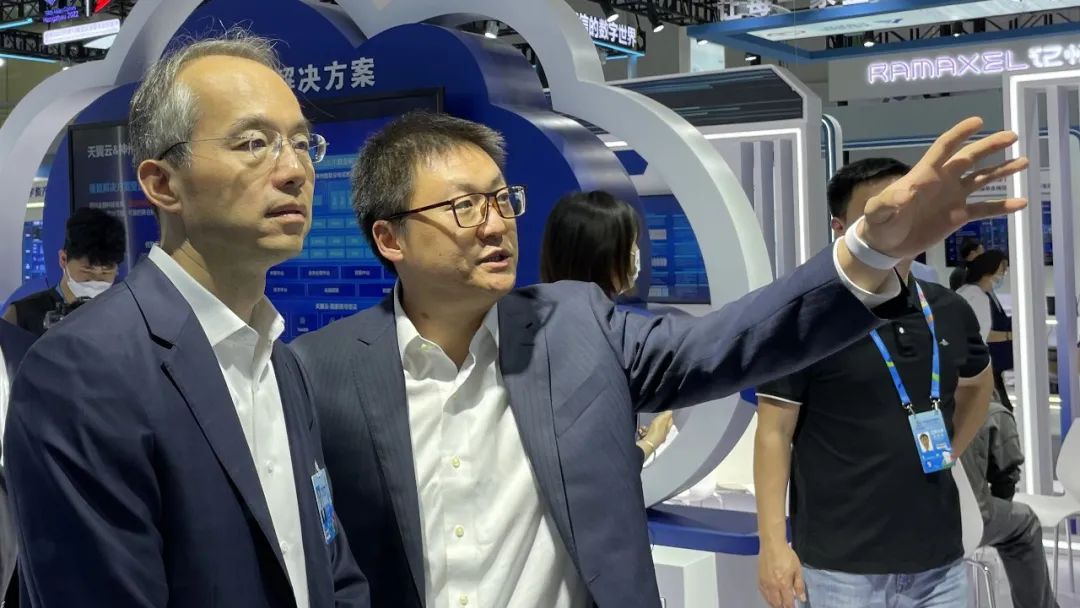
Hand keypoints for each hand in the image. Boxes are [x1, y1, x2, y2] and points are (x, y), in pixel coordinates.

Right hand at [644, 411, 673, 447]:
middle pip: (660, 426)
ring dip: (647, 427)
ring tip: (644, 427)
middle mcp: (662, 435)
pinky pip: (645, 434)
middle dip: (655, 421)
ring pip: (652, 430)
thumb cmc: (655, 431)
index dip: (668, 416)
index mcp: (667, 430)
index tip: (666, 412)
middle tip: (653, 419)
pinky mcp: (648, 441)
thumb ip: (666, 415)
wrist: (646, 444)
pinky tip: (641, 431)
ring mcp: (655, 439)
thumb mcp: (661, 420)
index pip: (670, 422)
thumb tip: (671, 411)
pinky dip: (643, 432)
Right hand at [758, 543, 806, 607]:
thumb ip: (799, 585)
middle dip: (782, 607)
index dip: (791, 607)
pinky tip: (770, 598)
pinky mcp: (759, 579)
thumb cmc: (787, 555)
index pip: (788, 602)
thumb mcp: (797, 569)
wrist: (772, 545)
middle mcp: (773, 586)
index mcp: (784, 584)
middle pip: (777, 603)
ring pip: (769, 600)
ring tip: (779, 604)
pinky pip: (762, 593)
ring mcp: (765, 583)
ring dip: (775, 604)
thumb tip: (802, 598)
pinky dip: (767, 598)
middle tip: (787, 606)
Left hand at [861, 117, 1029, 258]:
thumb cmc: (880, 223)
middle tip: (1012, 136)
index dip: (959, 134)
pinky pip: (984, 209)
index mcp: (924, 174)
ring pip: (982, 179)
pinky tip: (1022, 203)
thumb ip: (888, 203)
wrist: (886, 245)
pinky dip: (1002, 206)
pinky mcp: (959, 215)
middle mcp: (943, 180)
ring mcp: (953, 197)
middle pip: (969, 158)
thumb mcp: (877, 212)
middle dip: (990, 146)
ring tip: (1024, 161)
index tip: (978, 121)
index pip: (943, 148)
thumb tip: (903, 195)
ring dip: (1002, 171)